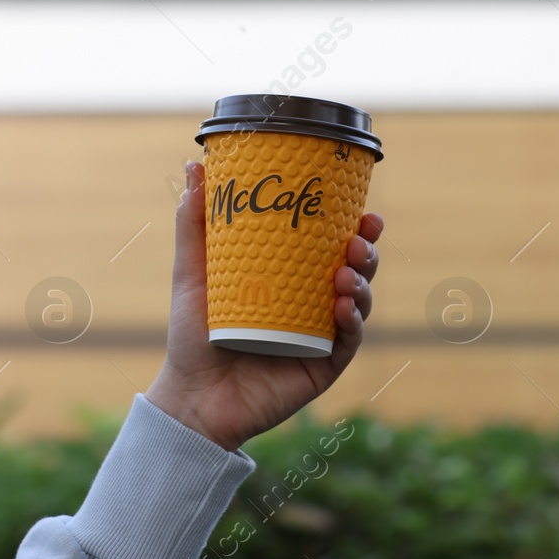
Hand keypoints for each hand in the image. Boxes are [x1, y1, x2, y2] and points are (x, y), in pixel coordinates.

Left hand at [146, 160, 383, 451]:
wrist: (192, 395)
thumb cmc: (192, 335)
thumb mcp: (193, 272)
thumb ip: (195, 221)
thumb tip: (195, 163)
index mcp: (292, 278)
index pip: (332, 245)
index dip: (354, 226)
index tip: (362, 208)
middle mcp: (313, 303)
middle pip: (356, 269)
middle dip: (367, 250)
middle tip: (358, 238)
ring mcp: (322, 335)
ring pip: (359, 301)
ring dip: (362, 283)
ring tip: (345, 272)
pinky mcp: (324, 366)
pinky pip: (348, 341)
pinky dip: (352, 321)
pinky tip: (343, 308)